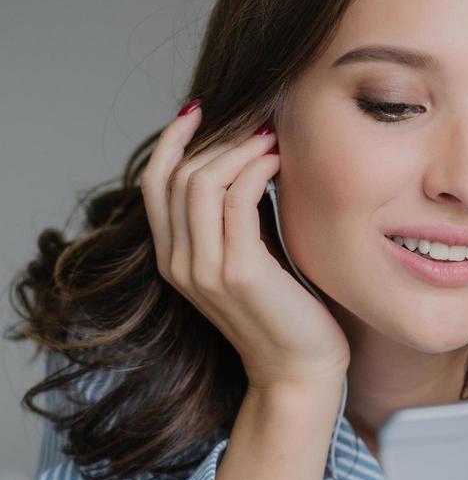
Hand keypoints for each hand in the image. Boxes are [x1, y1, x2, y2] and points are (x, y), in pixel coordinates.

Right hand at [140, 100, 350, 389]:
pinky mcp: (238, 273)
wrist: (300, 370)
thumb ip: (237, 218)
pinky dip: (257, 170)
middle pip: (178, 176)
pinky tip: (281, 161)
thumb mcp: (251, 256)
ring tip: (272, 137)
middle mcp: (179, 263)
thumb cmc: (288, 312)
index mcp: (174, 259)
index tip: (200, 109)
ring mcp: (204, 269)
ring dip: (239, 149)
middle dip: (217, 139)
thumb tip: (248, 160)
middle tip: (258, 121)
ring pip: (202, 182)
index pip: (154, 184)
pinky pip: (238, 200)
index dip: (170, 141)